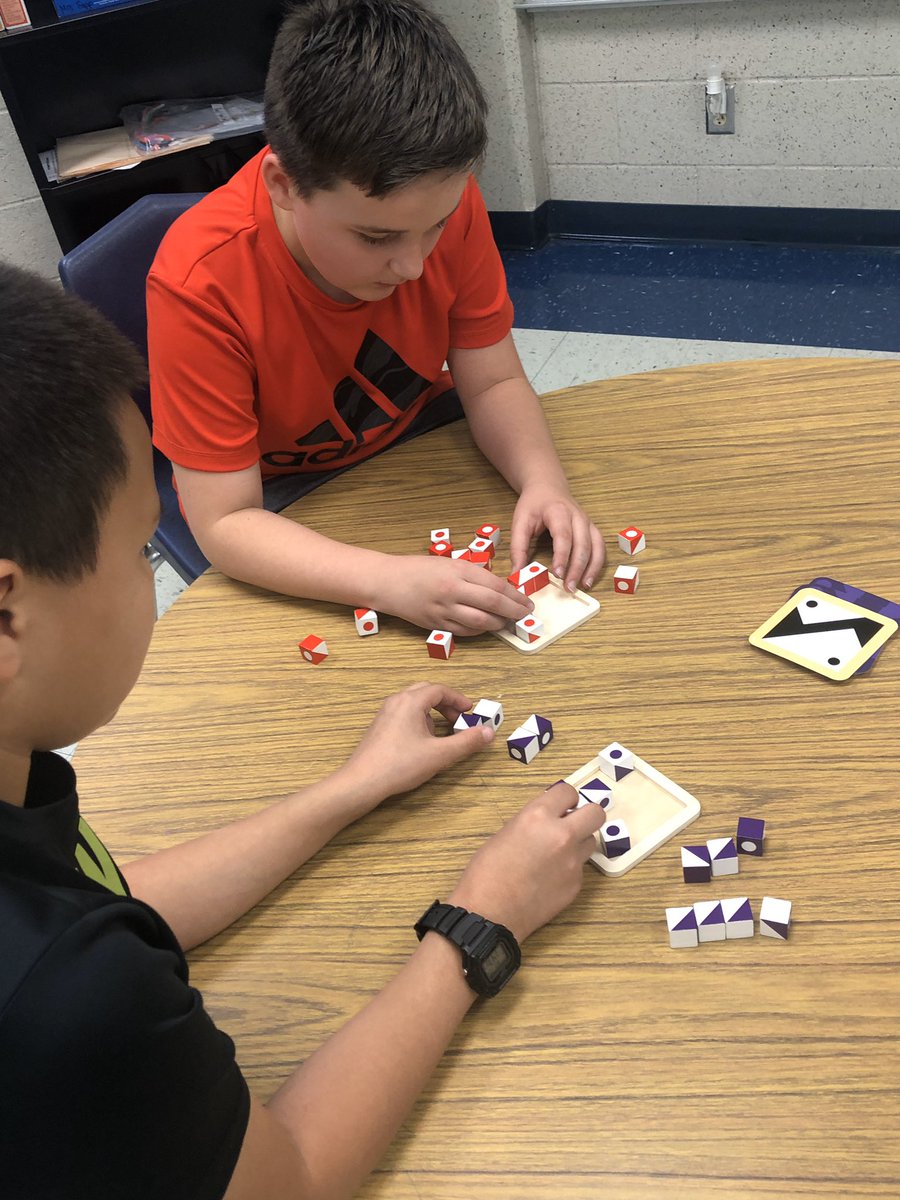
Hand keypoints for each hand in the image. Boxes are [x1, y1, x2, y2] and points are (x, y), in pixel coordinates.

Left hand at [339, 683, 493, 806]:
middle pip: (426, 691)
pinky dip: (418, 719)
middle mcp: (396, 701)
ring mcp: (385, 713)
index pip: (439, 689)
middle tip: (459, 719)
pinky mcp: (379, 727)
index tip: (471, 711)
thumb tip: (488, 732)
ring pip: (413, 702)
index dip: (458, 699)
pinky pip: (403, 713)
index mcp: (411, 701)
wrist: (363, 781)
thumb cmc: (401, 765)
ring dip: (431, 712)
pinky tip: (421, 742)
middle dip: (445, 703)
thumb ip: (466, 742)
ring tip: (441, 733)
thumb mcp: (440, 755)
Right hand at [376, 555, 532, 635]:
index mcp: (458, 570)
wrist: (388, 581)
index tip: (526, 601)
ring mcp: (444, 609)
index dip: (515, 596)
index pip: (496, 585)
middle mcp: (453, 590)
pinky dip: (480, 631)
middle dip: (513, 611)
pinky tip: (487, 627)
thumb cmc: (418, 568)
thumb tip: (498, 587)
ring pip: (480, 622)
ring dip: (499, 624)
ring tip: (508, 623)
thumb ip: (472, 573)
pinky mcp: (436, 624)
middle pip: (492, 604)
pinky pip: (465, 631)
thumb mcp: (449, 562)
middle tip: (525, 614)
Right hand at [446, 782, 605, 941]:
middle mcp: (561, 835)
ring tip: (557, 854)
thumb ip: (533, 822)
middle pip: (596, 813)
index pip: (568, 791)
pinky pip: (580, 868)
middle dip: (586, 816)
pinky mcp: (576, 885)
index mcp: (538, 817)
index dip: (564, 798)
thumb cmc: (486, 873)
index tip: (560, 806)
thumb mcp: (506, 833)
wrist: (489, 913)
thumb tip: (548, 820)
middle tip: (571, 824)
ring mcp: (572, 862)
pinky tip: (549, 878)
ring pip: (590, 841)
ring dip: (578, 842)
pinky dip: (569, 869)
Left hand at [509, 485, 604, 592]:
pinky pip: (600, 547)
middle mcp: (578, 516)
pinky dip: (597, 564)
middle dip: (577, 568)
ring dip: (591, 568)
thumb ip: (518, 548)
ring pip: (596, 546)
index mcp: (558, 511)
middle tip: (568, 587)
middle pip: (582, 544)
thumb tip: (516, 574)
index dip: (562, 556)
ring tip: (583, 586)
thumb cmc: (534, 505)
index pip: (563, 536)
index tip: (558, 574)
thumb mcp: (520, 522)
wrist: (547, 487)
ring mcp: (588, 522)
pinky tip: (589, 578)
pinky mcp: (592, 529)